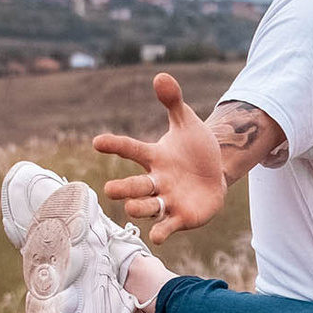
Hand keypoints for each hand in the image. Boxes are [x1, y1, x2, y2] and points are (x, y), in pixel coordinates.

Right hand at [95, 73, 223, 242]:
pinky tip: (156, 236)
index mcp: (154, 157)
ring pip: (147, 206)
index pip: (131, 149)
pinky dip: (161, 231)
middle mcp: (155, 181)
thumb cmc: (195, 149)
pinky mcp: (180, 217)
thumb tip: (161, 76)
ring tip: (131, 207)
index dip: (115, 145)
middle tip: (110, 189)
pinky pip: (167, 226)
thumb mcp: (187, 123)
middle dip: (123, 188)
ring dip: (138, 207)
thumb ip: (173, 102)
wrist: (215, 173)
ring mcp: (166, 200)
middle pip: (135, 185)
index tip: (97, 142)